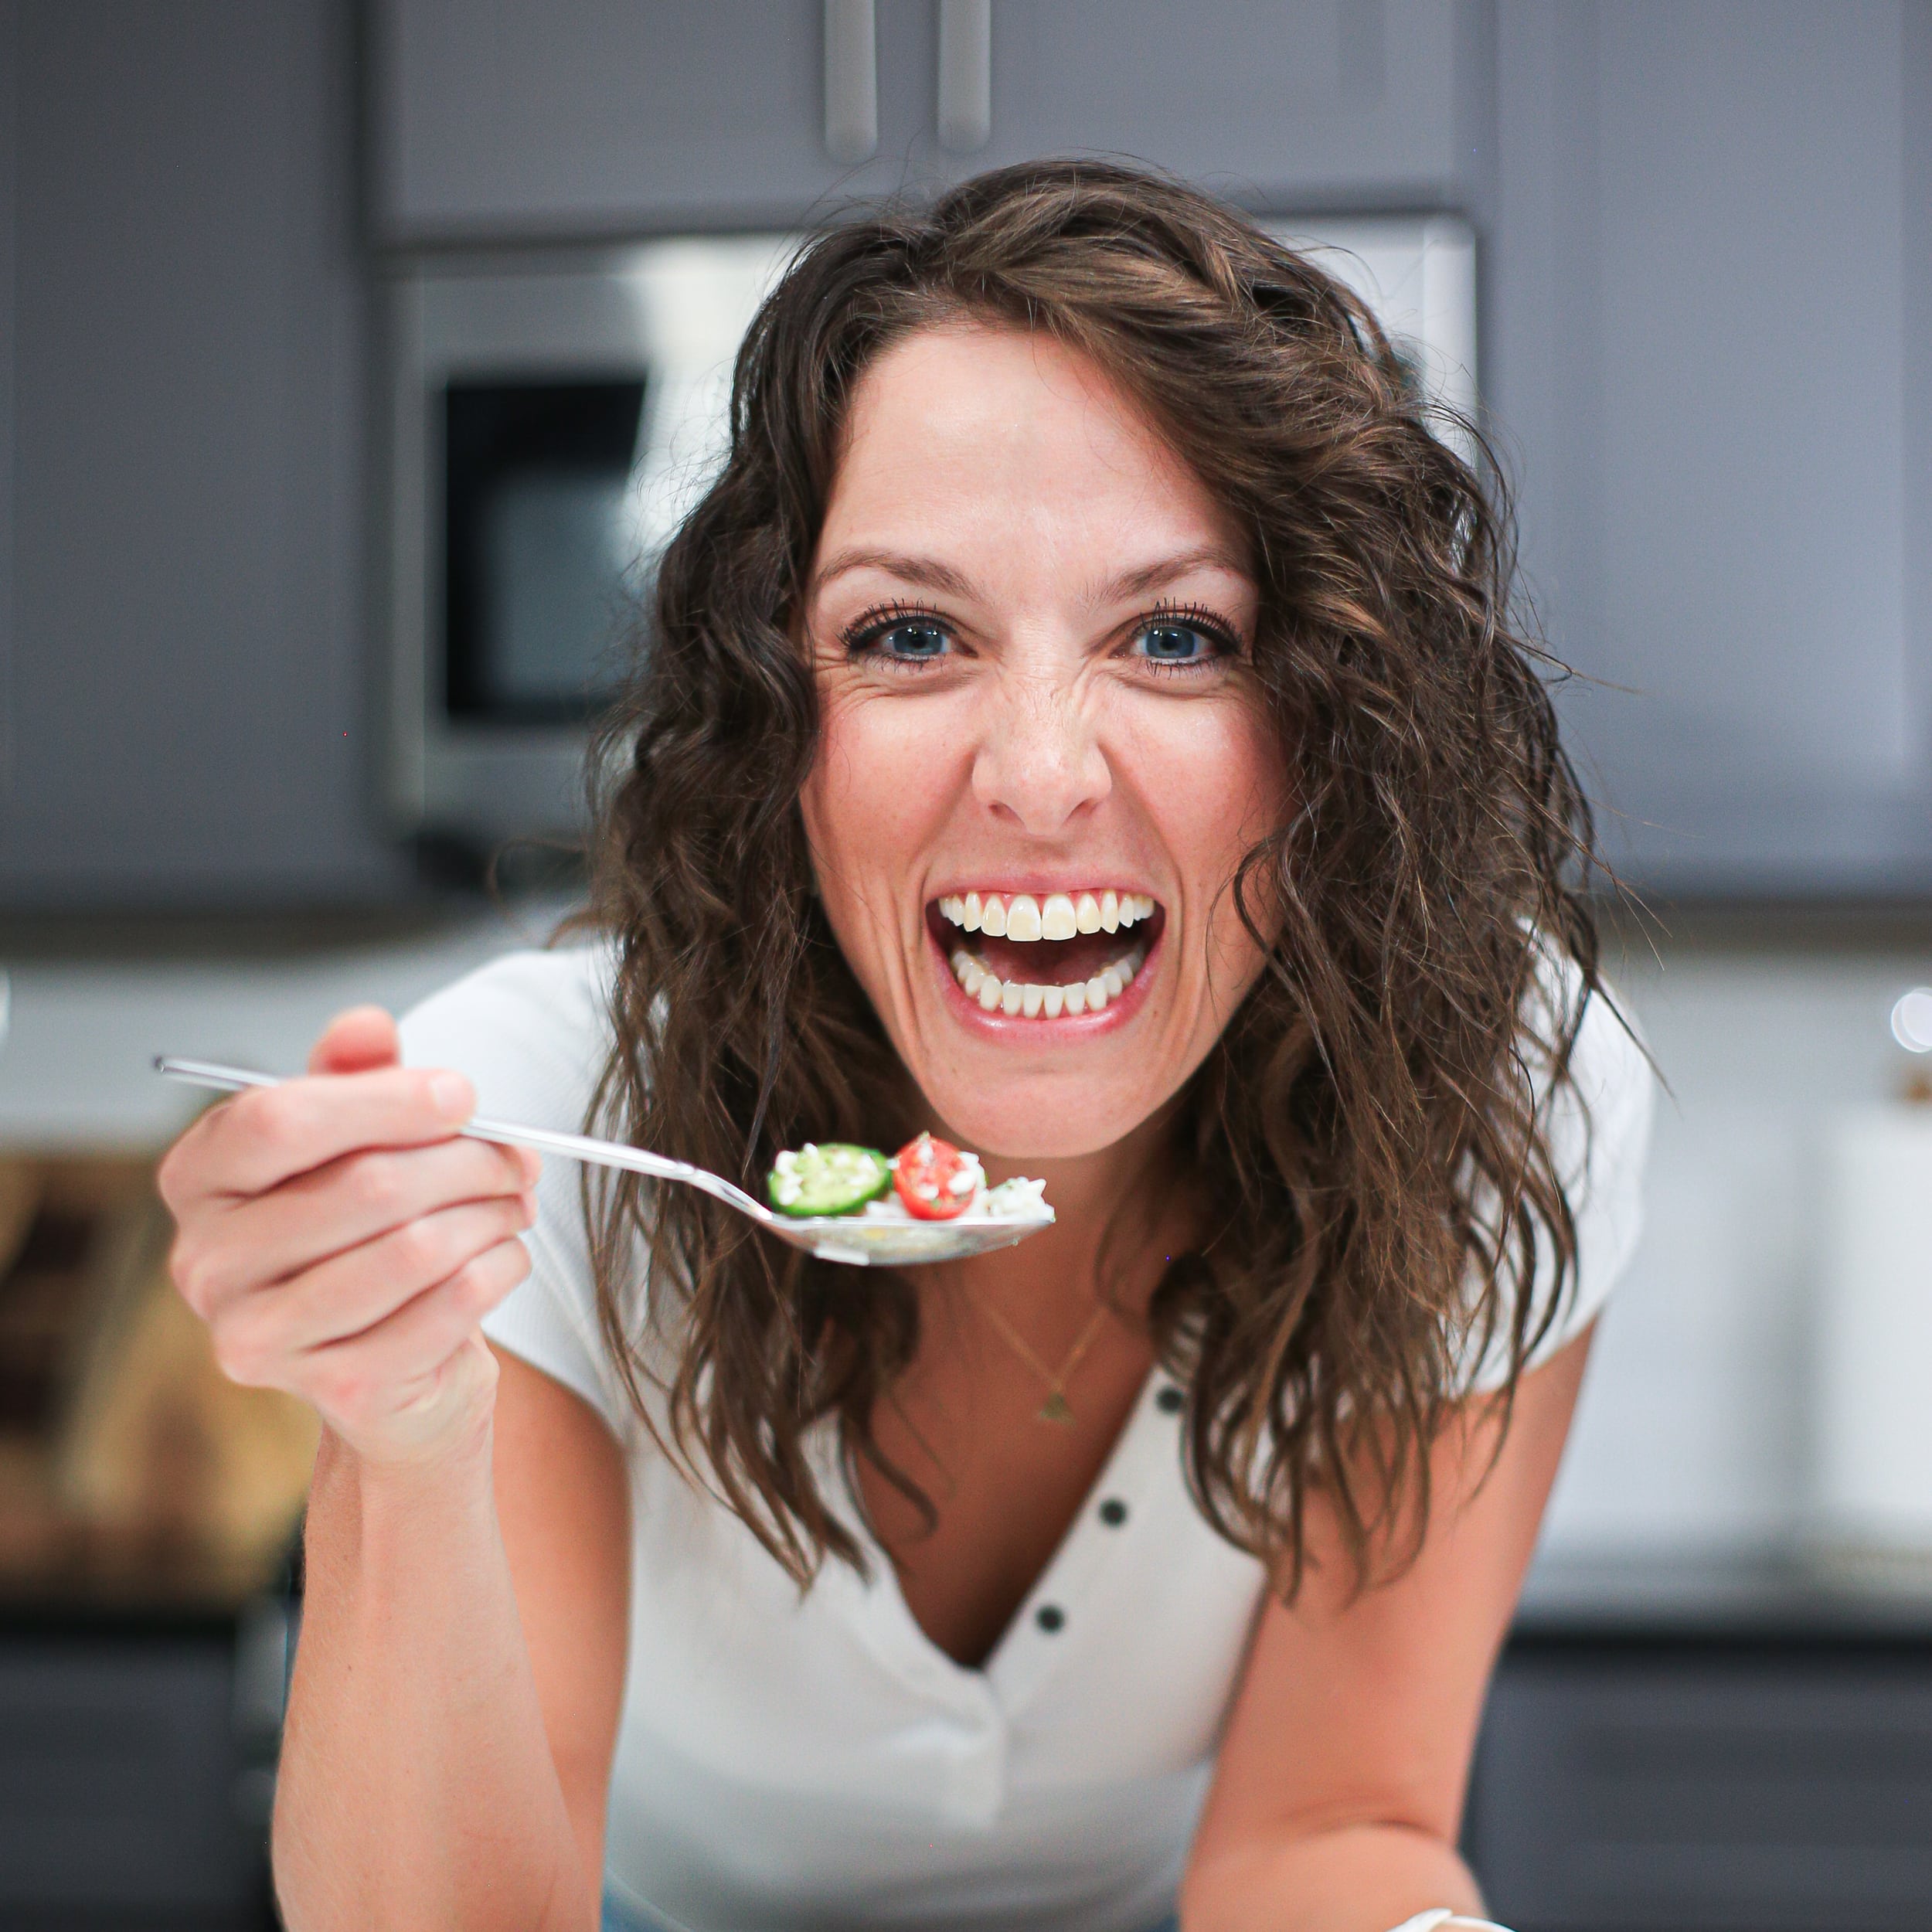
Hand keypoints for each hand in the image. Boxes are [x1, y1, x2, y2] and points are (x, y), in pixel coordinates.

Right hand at [158, 1006, 540, 1466]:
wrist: (391, 1360)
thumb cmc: (366, 1226)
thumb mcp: (355, 1137)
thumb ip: (356, 1076)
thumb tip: (366, 1025)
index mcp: (199, 1178)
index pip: (277, 1119)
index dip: (386, 1099)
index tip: (461, 1094)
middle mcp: (205, 1263)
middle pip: (363, 1185)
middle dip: (466, 1161)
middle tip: (515, 1156)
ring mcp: (259, 1336)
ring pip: (413, 1248)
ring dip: (490, 1214)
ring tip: (513, 1202)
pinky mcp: (333, 1389)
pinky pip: (448, 1307)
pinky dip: (499, 1268)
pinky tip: (506, 1255)